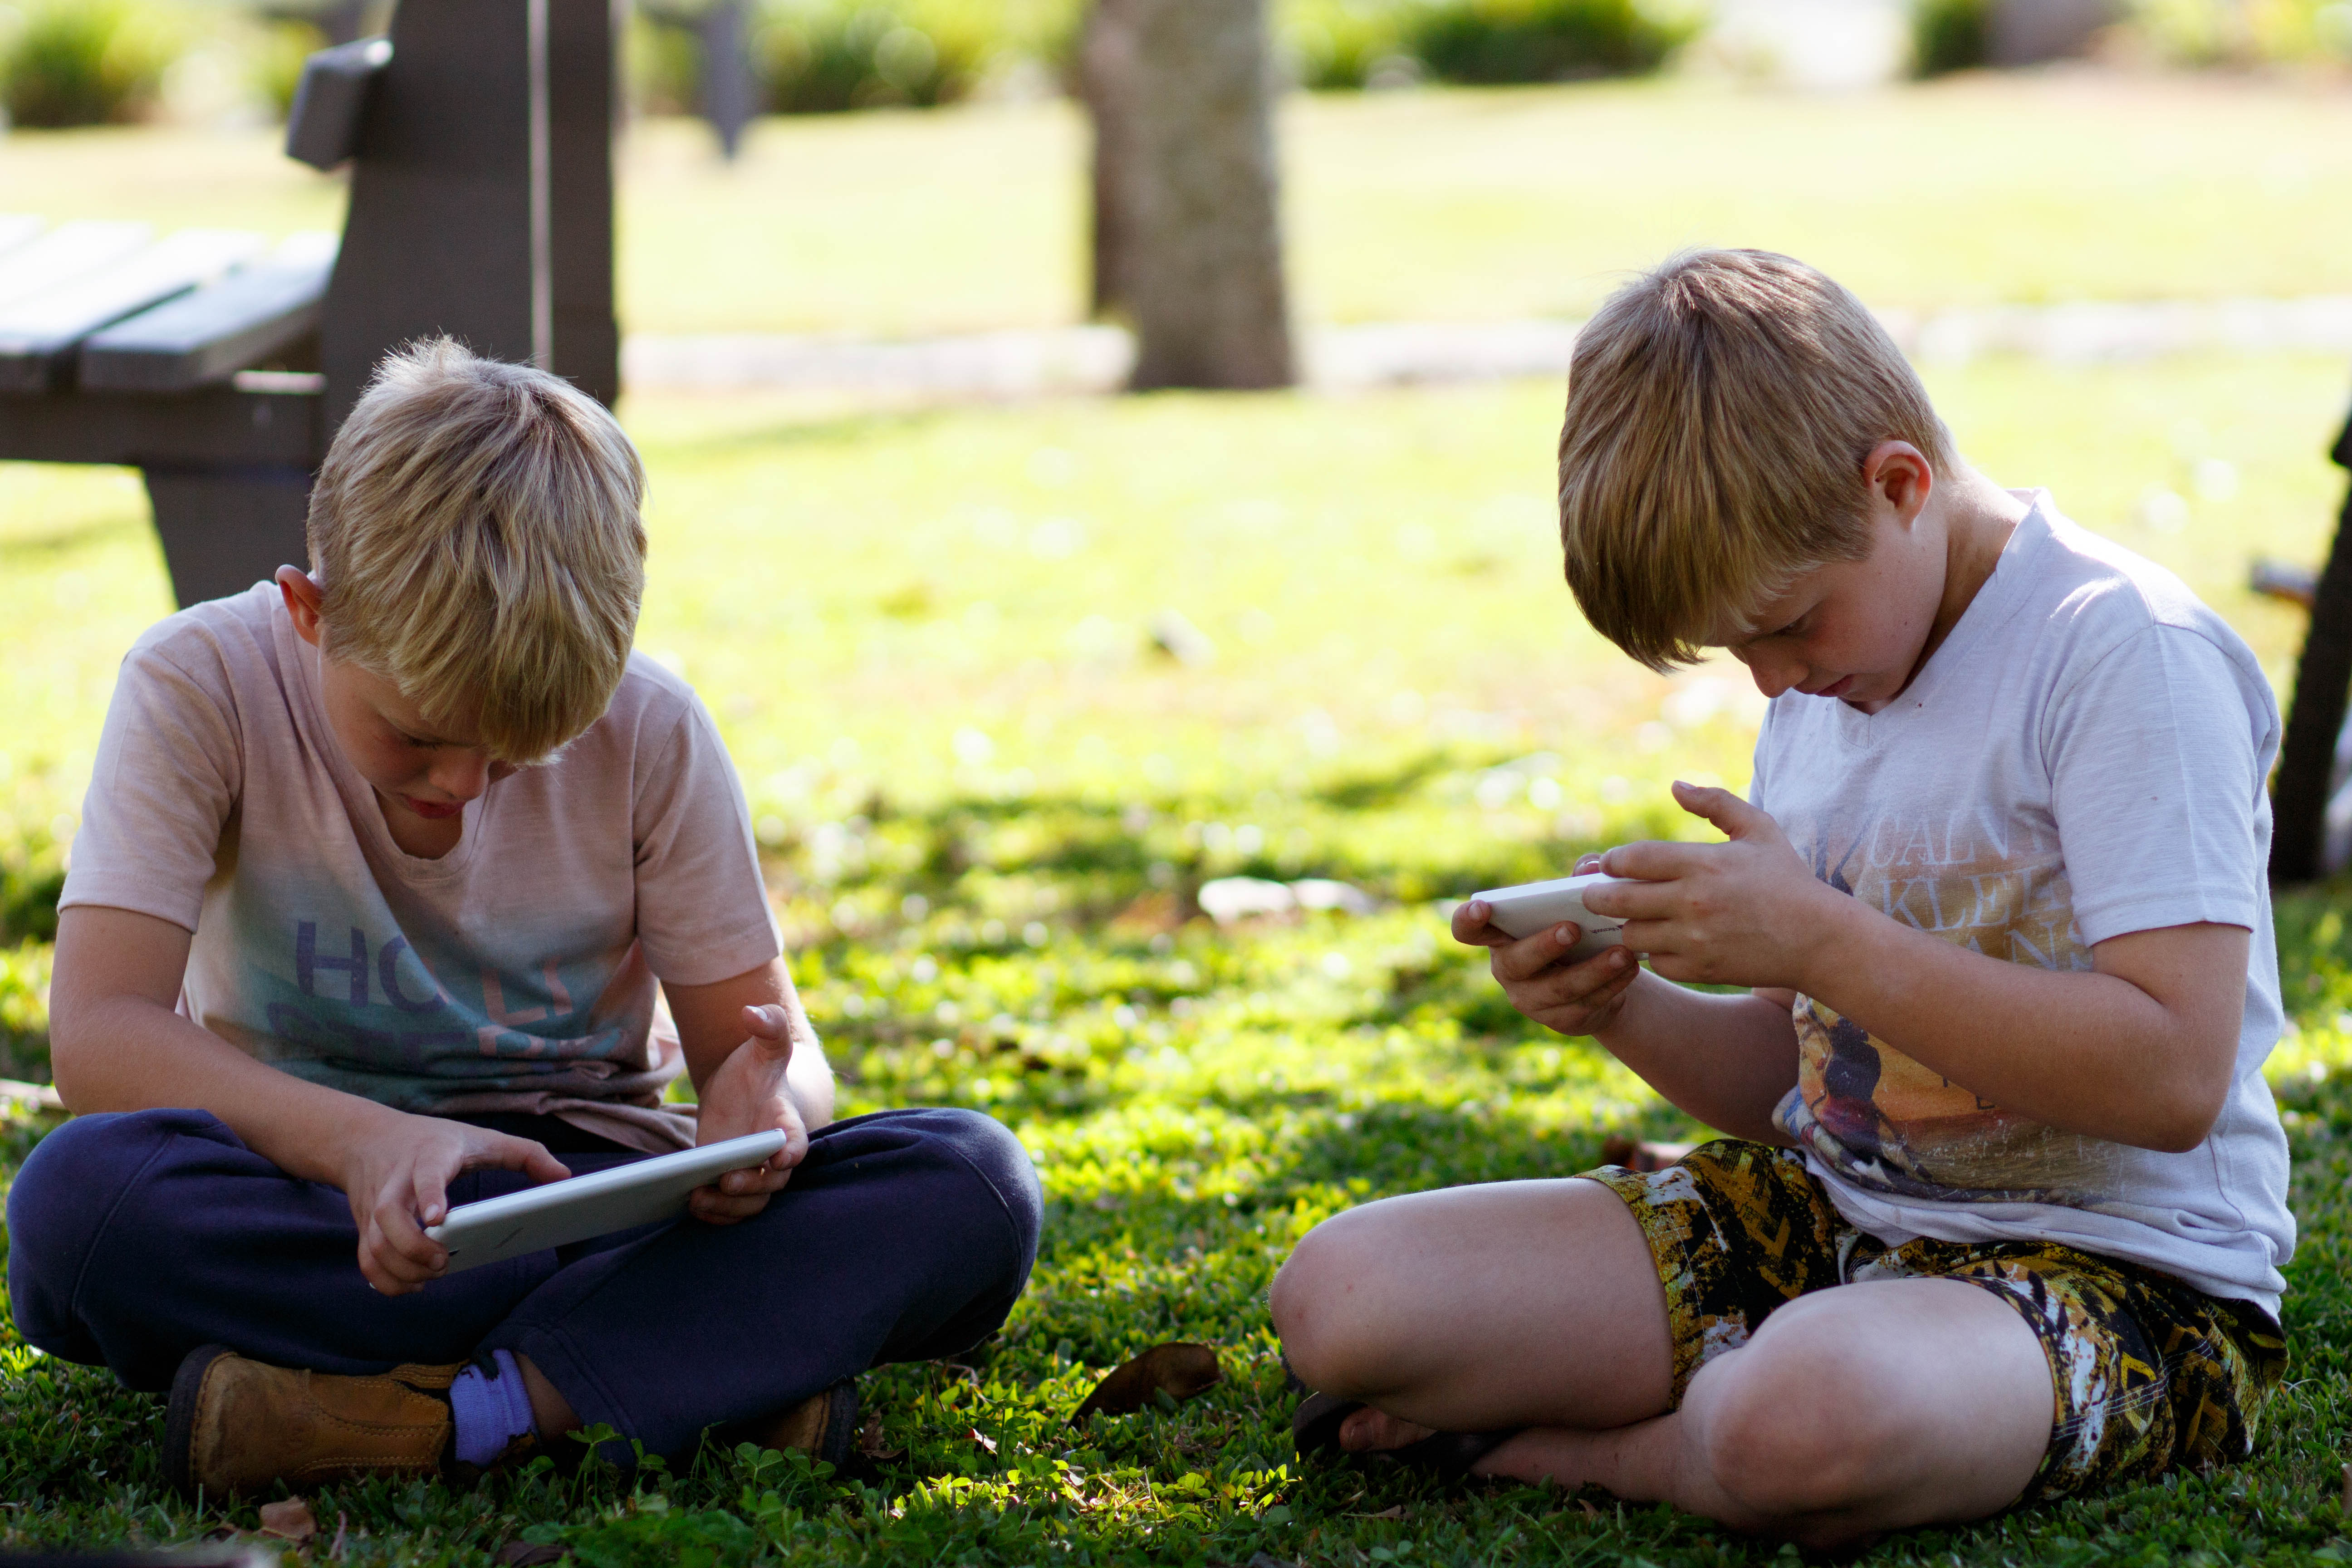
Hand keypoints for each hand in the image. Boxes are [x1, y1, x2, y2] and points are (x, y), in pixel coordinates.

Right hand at [337, 1110, 569, 1295]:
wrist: (366, 1139)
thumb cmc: (434, 1141)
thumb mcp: (481, 1138)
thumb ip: (526, 1154)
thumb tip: (565, 1177)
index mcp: (429, 1156)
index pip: (426, 1173)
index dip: (430, 1194)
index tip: (439, 1217)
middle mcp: (396, 1182)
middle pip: (389, 1216)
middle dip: (413, 1247)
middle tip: (444, 1261)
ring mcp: (375, 1206)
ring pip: (374, 1244)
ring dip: (401, 1270)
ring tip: (433, 1275)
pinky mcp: (364, 1226)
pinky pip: (366, 1260)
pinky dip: (385, 1279)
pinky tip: (414, 1283)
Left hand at [687, 1002, 810, 1223]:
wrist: (747, 1092)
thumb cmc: (758, 1070)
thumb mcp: (763, 1046)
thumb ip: (769, 1027)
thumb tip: (752, 1013)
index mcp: (786, 1123)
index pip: (797, 1142)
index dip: (791, 1151)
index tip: (779, 1156)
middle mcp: (774, 1155)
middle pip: (771, 1182)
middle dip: (749, 1186)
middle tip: (723, 1180)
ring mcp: (753, 1173)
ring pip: (752, 1202)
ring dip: (728, 1207)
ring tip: (697, 1197)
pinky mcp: (730, 1183)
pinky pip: (732, 1210)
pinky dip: (716, 1214)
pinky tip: (692, 1203)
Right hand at [1453, 851, 1643, 1038]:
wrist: (1600, 977)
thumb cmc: (1576, 929)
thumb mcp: (1574, 903)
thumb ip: (1578, 880)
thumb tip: (1591, 867)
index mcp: (1500, 935)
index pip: (1467, 930)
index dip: (1468, 920)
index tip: (1481, 907)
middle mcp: (1507, 969)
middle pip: (1516, 962)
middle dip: (1544, 946)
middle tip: (1572, 929)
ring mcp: (1531, 1000)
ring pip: (1558, 989)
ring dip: (1592, 970)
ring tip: (1622, 953)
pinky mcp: (1560, 1021)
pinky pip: (1585, 1005)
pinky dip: (1612, 986)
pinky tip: (1631, 968)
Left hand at [1582, 782, 1846, 988]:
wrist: (1818, 939)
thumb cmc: (1787, 879)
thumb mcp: (1758, 829)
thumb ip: (1715, 803)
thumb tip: (1676, 786)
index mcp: (1702, 864)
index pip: (1633, 859)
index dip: (1612, 862)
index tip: (1610, 864)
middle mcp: (1693, 902)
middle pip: (1617, 901)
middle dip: (1598, 896)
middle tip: (1596, 894)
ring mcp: (1695, 940)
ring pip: (1632, 935)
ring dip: (1628, 926)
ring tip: (1636, 917)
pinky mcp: (1700, 970)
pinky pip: (1656, 962)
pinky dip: (1654, 953)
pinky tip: (1664, 941)